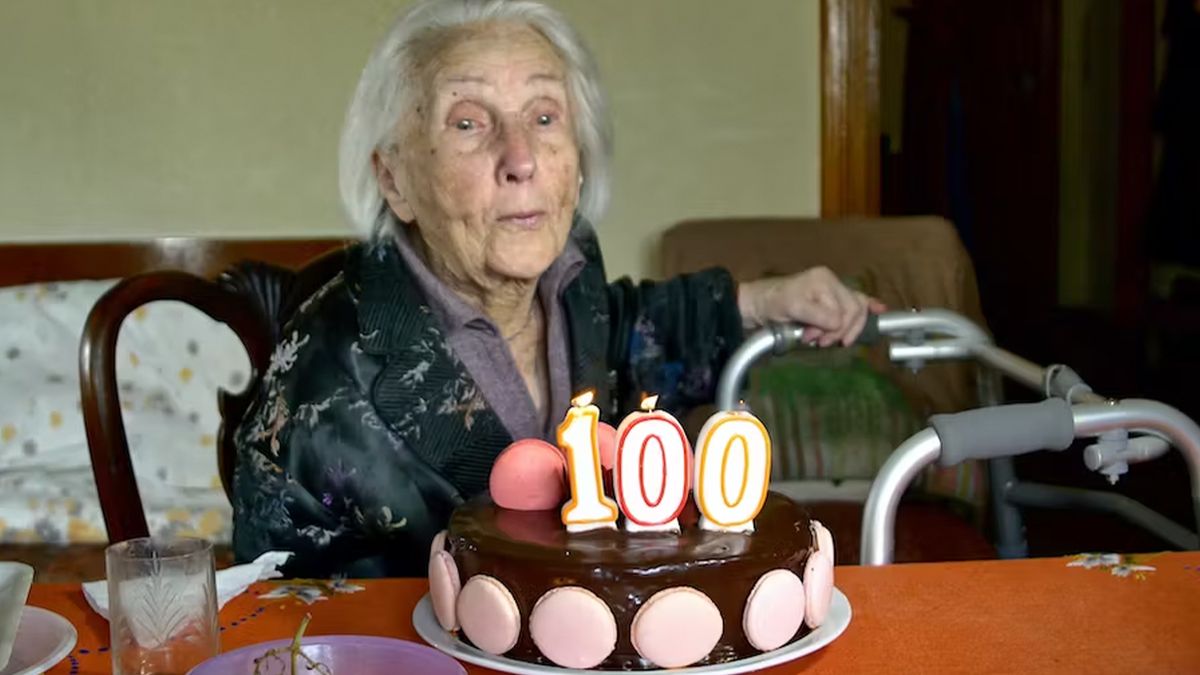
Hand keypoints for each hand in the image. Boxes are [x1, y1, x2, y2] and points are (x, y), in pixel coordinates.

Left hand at [737, 267, 886, 346]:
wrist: (757, 304)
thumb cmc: (771, 304)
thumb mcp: (793, 309)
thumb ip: (818, 316)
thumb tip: (838, 325)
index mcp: (824, 280)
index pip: (844, 310)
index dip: (833, 329)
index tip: (812, 340)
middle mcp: (832, 282)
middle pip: (854, 310)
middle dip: (839, 331)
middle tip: (819, 343)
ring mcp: (833, 290)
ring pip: (856, 309)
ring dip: (846, 329)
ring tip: (827, 341)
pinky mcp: (831, 299)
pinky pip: (856, 301)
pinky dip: (869, 306)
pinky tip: (880, 310)